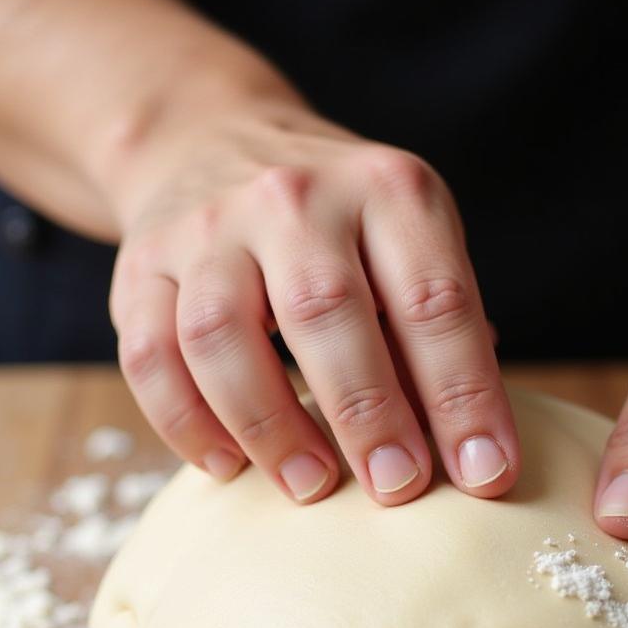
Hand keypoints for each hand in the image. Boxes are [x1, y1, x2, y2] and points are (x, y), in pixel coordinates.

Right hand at [108, 104, 518, 504]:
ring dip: (270, 427)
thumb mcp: (408, 241)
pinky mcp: (143, 264)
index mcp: (388, 190)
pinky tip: (229, 467)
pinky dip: (187, 423)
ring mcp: (210, 227)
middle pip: (326, 312)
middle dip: (368, 414)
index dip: (464, 396)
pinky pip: (152, 356)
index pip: (435, 300)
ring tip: (311, 486)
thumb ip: (437, 329)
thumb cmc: (340, 222)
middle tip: (397, 487)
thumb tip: (475, 443)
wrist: (215, 140)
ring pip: (222, 334)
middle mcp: (296, 198)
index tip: (484, 474)